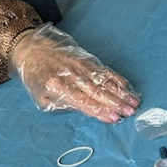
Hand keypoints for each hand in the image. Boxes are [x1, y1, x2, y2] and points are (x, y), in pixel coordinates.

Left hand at [9, 25, 139, 123]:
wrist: (33, 49)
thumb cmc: (36, 77)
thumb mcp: (41, 97)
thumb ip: (62, 105)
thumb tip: (84, 111)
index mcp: (57, 87)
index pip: (83, 101)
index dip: (100, 110)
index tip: (114, 118)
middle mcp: (72, 76)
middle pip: (97, 91)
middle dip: (116, 102)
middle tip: (130, 112)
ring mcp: (81, 66)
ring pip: (104, 81)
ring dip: (121, 92)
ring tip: (134, 102)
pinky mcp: (87, 59)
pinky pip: (105, 71)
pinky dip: (117, 79)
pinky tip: (127, 87)